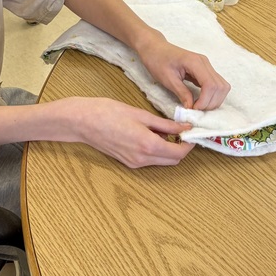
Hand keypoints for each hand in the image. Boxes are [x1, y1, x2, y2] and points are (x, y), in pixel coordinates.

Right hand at [63, 97, 194, 168]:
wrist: (83, 122)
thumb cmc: (108, 112)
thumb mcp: (140, 114)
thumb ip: (165, 123)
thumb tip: (184, 127)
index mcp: (147, 145)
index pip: (179, 152)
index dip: (189, 143)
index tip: (192, 131)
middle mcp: (142, 158)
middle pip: (173, 160)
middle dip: (182, 148)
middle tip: (183, 131)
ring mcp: (134, 163)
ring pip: (162, 161)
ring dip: (169, 150)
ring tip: (168, 131)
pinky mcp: (128, 162)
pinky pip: (150, 160)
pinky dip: (157, 151)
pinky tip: (153, 135)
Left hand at [138, 35, 229, 110]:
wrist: (155, 48)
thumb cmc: (158, 61)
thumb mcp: (167, 79)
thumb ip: (182, 93)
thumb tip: (191, 108)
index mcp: (195, 62)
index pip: (210, 85)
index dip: (205, 100)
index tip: (194, 109)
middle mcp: (205, 63)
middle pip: (220, 87)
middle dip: (211, 102)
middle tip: (196, 110)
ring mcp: (207, 65)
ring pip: (222, 86)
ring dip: (214, 100)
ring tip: (199, 106)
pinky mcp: (205, 70)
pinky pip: (216, 84)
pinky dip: (212, 95)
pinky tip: (200, 101)